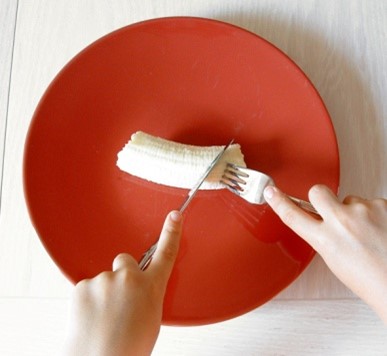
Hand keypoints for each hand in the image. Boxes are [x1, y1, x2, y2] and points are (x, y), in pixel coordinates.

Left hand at [62, 210, 182, 355]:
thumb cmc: (128, 347)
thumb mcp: (150, 319)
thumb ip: (146, 296)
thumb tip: (137, 291)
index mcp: (151, 287)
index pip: (166, 253)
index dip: (172, 232)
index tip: (175, 215)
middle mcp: (129, 278)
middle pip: (124, 261)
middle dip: (121, 273)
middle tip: (118, 299)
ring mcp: (106, 280)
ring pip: (104, 278)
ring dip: (104, 292)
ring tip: (104, 316)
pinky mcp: (84, 285)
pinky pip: (87, 286)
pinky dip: (88, 299)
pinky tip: (91, 316)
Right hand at [264, 185, 386, 323]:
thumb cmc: (371, 280)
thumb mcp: (334, 260)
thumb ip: (324, 237)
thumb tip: (322, 222)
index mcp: (325, 240)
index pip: (292, 215)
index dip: (278, 201)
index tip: (270, 192)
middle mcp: (341, 221)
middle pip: (317, 192)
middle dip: (320, 197)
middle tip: (331, 209)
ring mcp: (363, 210)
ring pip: (350, 199)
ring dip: (355, 211)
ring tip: (368, 232)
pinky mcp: (382, 204)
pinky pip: (371, 202)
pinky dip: (375, 214)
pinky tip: (380, 230)